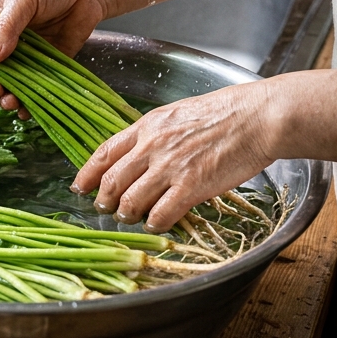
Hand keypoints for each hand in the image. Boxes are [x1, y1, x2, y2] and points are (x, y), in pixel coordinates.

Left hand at [72, 82, 277, 232]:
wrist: (257, 117)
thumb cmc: (226, 113)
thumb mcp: (179, 114)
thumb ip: (156, 133)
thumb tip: (141, 153)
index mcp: (148, 126)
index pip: (105, 152)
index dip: (87, 173)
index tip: (79, 186)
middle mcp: (153, 146)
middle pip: (112, 180)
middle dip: (104, 200)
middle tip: (105, 209)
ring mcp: (170, 167)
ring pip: (131, 200)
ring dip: (126, 214)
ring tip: (131, 218)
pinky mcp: (192, 186)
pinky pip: (161, 214)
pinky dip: (154, 223)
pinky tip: (157, 224)